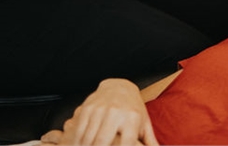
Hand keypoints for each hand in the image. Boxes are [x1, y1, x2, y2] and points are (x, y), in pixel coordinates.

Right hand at [41, 79, 157, 145]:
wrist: (119, 86)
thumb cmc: (133, 108)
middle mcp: (115, 113)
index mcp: (132, 118)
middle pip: (101, 142)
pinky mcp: (87, 108)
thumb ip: (150, 141)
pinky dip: (77, 143)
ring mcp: (100, 110)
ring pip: (88, 139)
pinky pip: (79, 131)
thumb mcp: (144, 123)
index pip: (126, 143)